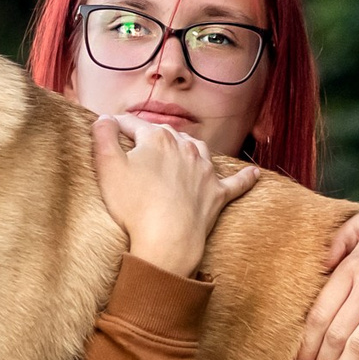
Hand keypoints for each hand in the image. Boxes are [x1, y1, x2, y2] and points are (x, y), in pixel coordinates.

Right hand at [92, 115, 260, 278]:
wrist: (167, 240)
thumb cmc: (134, 205)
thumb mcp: (108, 167)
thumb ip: (103, 136)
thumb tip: (105, 119)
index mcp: (157, 138)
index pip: (133, 124)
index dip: (117, 125)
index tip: (108, 128)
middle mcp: (185, 148)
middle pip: (166, 134)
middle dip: (150, 135)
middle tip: (137, 144)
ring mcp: (204, 171)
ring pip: (198, 149)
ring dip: (188, 147)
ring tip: (179, 150)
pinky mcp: (218, 195)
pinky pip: (236, 183)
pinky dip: (245, 177)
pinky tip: (255, 173)